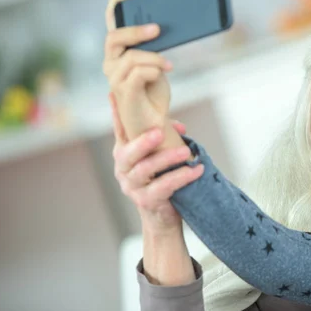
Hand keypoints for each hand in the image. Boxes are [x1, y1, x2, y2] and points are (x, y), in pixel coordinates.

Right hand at [103, 0, 172, 140]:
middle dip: (136, 31)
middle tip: (157, 29)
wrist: (155, 121)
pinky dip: (153, 71)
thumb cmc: (154, 91)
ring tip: (168, 65)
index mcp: (118, 52)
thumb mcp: (157, 63)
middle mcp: (110, 63)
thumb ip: (154, 47)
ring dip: (154, 58)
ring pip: (131, 57)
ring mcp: (114, 78)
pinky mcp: (124, 92)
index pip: (111, 23)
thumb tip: (163, 28)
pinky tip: (163, 74)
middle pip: (115, 37)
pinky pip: (138, 73)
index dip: (116, 4)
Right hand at [110, 92, 203, 233]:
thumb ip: (167, 138)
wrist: (162, 217)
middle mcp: (123, 169)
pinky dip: (181, 177)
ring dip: (167, 159)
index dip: (116, 113)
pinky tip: (196, 171)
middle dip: (143, 142)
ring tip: (186, 152)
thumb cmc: (162, 180)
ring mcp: (132, 187)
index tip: (114, 93)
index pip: (119, 131)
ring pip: (145, 170)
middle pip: (127, 153)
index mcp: (125, 153)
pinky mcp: (145, 201)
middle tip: (159, 132)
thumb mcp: (162, 156)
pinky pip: (163, 187)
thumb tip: (179, 126)